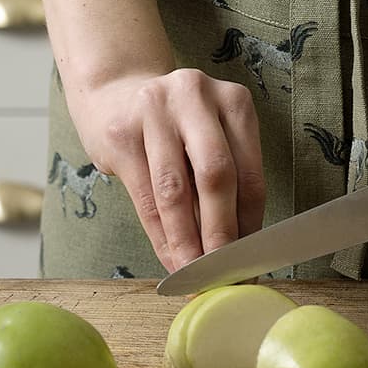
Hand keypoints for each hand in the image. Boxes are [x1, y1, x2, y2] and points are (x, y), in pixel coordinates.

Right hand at [66, 68, 265, 271]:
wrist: (116, 93)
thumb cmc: (176, 127)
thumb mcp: (211, 138)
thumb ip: (228, 180)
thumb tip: (243, 245)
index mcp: (233, 100)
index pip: (249, 170)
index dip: (251, 221)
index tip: (251, 260)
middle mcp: (195, 97)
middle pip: (215, 175)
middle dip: (221, 233)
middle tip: (223, 274)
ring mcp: (154, 110)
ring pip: (175, 190)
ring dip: (187, 240)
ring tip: (194, 273)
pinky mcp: (121, 133)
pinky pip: (144, 196)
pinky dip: (160, 234)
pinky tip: (170, 256)